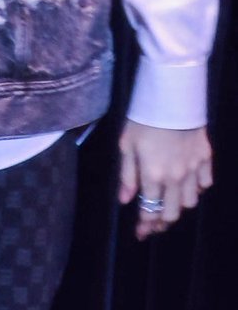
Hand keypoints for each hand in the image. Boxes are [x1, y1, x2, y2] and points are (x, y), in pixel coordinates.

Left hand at [118, 119, 212, 239]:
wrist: (173, 97)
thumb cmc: (144, 118)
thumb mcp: (127, 144)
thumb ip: (127, 175)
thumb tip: (125, 201)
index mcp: (153, 176)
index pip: (149, 210)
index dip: (144, 225)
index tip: (140, 233)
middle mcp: (175, 178)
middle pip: (172, 213)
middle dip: (162, 222)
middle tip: (154, 223)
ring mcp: (194, 169)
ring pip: (190, 202)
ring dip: (179, 206)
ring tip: (170, 203)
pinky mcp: (206, 158)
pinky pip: (205, 184)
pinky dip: (197, 189)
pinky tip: (189, 184)